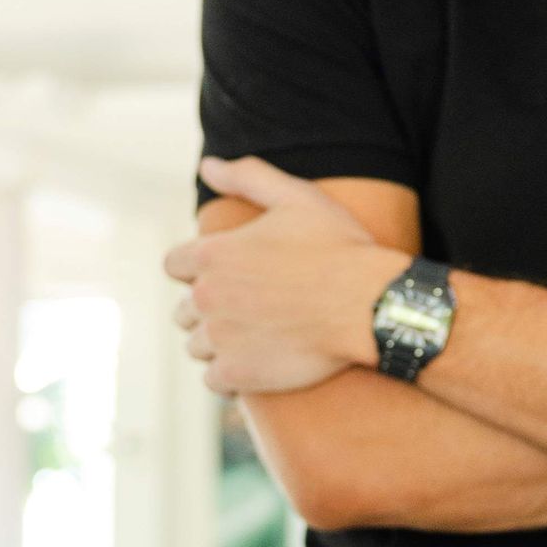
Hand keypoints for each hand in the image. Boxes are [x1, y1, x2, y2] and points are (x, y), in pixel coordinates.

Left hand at [165, 157, 401, 393]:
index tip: (231, 275)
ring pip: (197, 346)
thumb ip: (247, 177)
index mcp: (211, 254)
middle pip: (184, 310)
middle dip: (210, 310)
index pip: (174, 265)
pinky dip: (231, 375)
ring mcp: (220, 339)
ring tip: (257, 338)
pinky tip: (257, 364)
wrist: (371, 307)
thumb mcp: (298, 198)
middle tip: (250, 310)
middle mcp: (206, 297)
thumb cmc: (340, 249)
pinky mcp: (238, 373)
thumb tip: (208, 166)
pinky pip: (214, 381)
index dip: (199, 270)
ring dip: (220, 344)